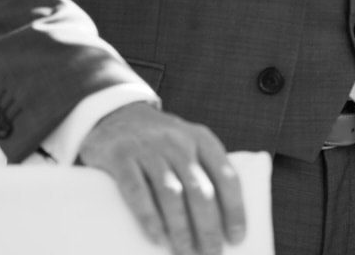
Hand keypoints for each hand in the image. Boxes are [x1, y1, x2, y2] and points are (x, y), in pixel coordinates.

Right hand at [78, 102, 244, 254]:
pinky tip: (157, 237)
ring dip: (181, 227)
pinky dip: (148, 216)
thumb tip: (221, 223)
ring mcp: (149, 148)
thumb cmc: (161, 142)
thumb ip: (202, 172)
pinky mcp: (121, 156)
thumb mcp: (187, 144)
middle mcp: (178, 141)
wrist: (117, 114)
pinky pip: (136, 190)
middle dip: (209, 227)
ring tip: (186, 252)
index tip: (237, 238)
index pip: (226, 176)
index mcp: (201, 139)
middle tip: (212, 253)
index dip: (235, 209)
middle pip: (200, 190)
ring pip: (171, 193)